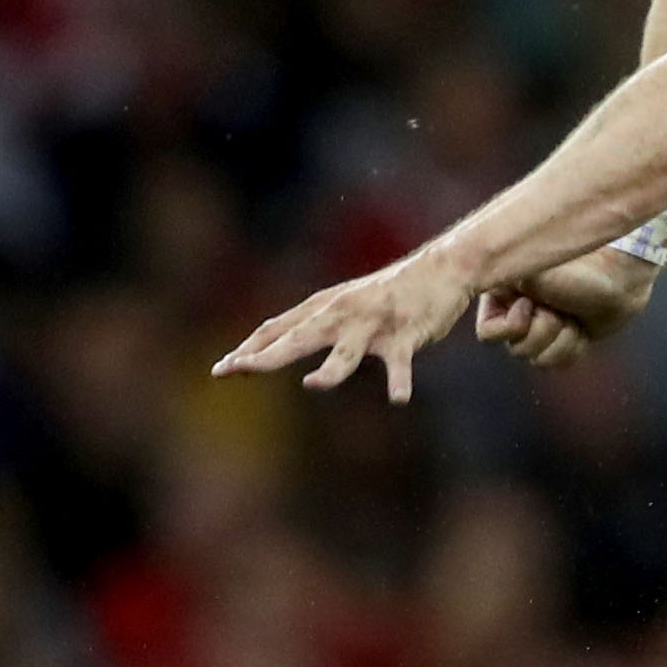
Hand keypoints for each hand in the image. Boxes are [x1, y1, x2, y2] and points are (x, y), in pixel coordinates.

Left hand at [213, 243, 473, 402]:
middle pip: (297, 338)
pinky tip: (398, 399)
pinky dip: (399, 381)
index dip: (248, 348)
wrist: (444, 267)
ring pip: (346, 353)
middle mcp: (343, 313)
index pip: (277, 327)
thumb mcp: (343, 301)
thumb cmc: (389, 291)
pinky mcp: (406, 336)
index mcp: (325, 306)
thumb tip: (267, 343)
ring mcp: (374, 325)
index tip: (221, 369)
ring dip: (331, 370)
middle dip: (265, 356)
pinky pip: (400, 364)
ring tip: (314, 384)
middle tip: (234, 370)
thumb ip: (310, 322)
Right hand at [472, 251, 657, 371]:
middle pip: (516, 350)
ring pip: (537, 360)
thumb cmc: (578, 266)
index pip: (489, 335)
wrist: (622, 273)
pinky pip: (557, 364)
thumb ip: (499, 284)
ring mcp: (542, 326)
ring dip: (562, 340)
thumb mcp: (531, 273)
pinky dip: (573, 348)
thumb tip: (467, 281)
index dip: (512, 327)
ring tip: (574, 317)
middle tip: (560, 309)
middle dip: (544, 331)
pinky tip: (582, 328)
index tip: (531, 305)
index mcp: (502, 294)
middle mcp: (517, 312)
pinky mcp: (564, 338)